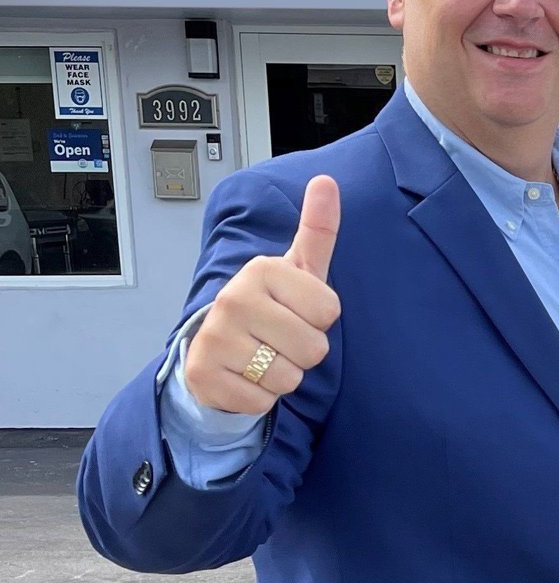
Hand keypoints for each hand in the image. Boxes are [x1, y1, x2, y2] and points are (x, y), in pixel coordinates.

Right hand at [182, 176, 340, 415]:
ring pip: (288, 378)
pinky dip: (260, 398)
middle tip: (278, 339)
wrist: (215, 348)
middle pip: (313, 348)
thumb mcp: (298, 269)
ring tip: (261, 357)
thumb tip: (327, 181)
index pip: (329, 309)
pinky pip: (262, 401)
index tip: (296, 311)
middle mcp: (233, 298)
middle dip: (304, 353)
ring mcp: (215, 336)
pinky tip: (244, 378)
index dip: (319, 319)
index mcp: (262, 269)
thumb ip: (318, 230)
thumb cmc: (268, 308)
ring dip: (282, 377)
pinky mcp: (205, 375)